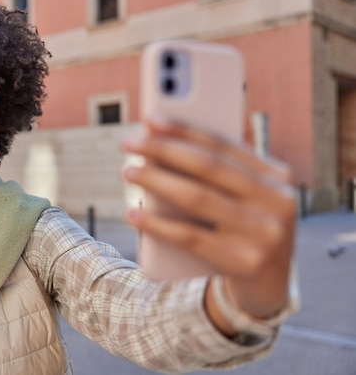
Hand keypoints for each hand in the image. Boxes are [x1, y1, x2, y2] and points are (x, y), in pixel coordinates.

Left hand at [122, 116, 295, 327]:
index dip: (184, 129)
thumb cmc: (244, 230)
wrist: (268, 287)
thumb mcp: (245, 198)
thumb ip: (219, 172)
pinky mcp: (244, 262)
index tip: (150, 118)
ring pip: (196, 198)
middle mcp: (277, 201)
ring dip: (156, 181)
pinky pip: (189, 237)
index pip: (223, 144)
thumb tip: (162, 140)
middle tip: (129, 142)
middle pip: (208, 167)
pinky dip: (156, 223)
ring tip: (128, 171)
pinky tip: (132, 213)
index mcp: (277, 176)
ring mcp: (263, 233)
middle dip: (163, 150)